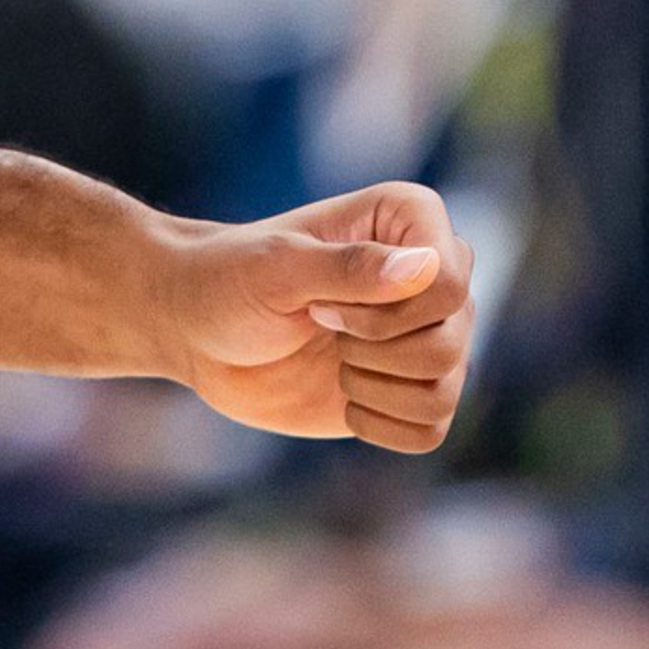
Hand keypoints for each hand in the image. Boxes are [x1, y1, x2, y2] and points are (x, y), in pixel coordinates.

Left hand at [159, 183, 471, 450]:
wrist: (197, 331)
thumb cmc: (229, 281)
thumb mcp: (276, 269)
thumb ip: (348, 268)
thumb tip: (426, 268)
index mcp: (412, 219)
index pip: (449, 283)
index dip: (385, 314)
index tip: (321, 303)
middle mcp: (432, 272)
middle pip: (451, 341)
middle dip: (373, 352)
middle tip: (320, 327)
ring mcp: (423, 332)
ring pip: (446, 388)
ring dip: (375, 389)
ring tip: (333, 361)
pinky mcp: (409, 387)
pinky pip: (431, 429)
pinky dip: (383, 426)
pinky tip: (345, 399)